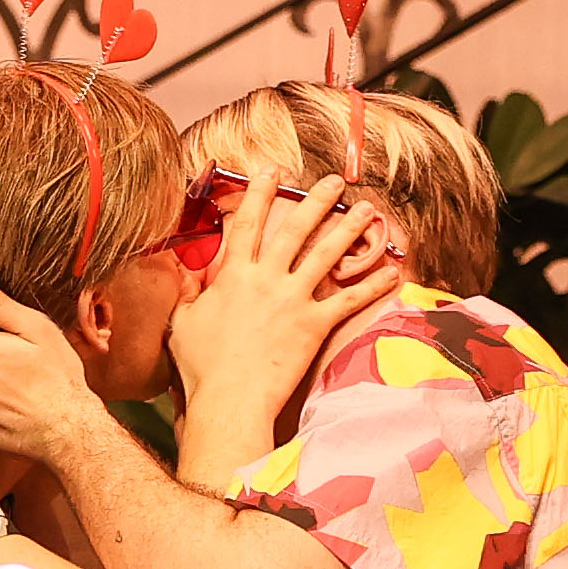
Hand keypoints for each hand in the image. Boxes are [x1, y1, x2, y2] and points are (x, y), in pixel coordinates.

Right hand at [166, 175, 402, 431]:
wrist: (229, 398)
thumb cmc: (200, 365)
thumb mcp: (181, 321)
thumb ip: (185, 291)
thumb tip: (175, 268)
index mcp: (233, 275)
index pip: (247, 224)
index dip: (259, 194)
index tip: (271, 170)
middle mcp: (266, 280)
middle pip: (295, 230)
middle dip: (315, 200)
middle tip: (334, 180)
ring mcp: (293, 300)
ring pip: (326, 255)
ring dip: (349, 229)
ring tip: (369, 209)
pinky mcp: (314, 325)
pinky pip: (348, 300)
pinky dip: (371, 286)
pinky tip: (392, 271)